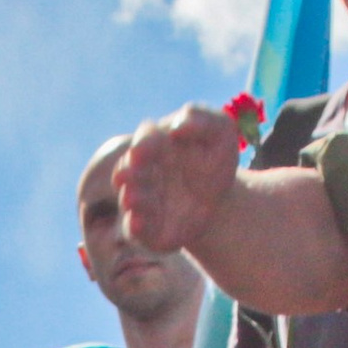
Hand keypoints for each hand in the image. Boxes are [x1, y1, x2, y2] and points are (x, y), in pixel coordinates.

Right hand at [115, 105, 244, 255]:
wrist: (219, 198)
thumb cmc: (214, 157)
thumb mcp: (220, 132)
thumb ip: (201, 119)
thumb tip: (177, 127)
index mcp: (156, 143)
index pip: (145, 138)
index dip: (143, 144)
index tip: (141, 150)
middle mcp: (143, 172)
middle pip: (127, 169)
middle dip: (127, 172)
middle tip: (127, 174)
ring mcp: (143, 200)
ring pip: (129, 199)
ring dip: (130, 198)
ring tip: (132, 199)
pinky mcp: (148, 228)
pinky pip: (135, 229)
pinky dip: (133, 226)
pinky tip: (137, 224)